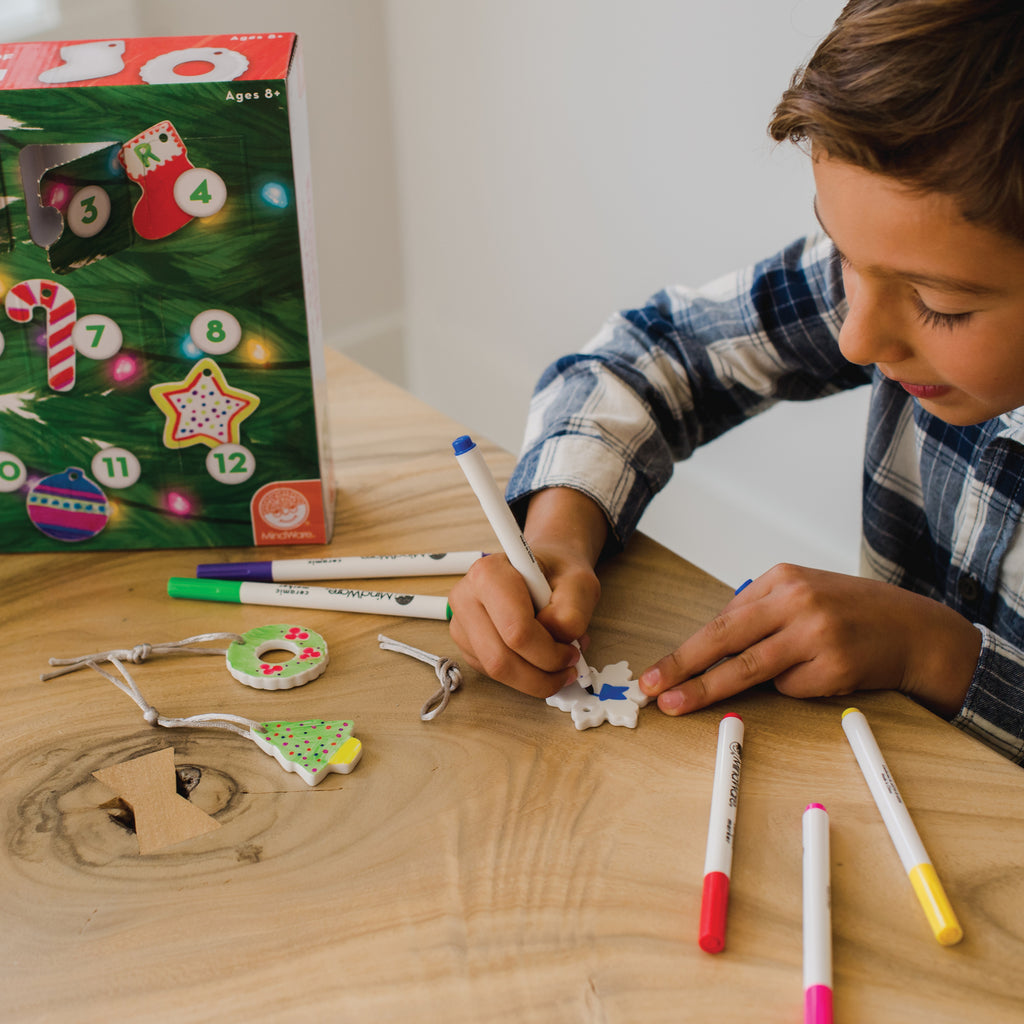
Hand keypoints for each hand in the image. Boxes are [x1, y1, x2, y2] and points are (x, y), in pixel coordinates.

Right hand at [447, 487, 606, 697]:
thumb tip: (559, 643)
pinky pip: (493, 674)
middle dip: (541, 674)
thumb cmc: (556, 572)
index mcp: (488, 574)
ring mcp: (462, 624)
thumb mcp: (580, 582)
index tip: (573, 652)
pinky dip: (522, 675)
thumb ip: (573, 612)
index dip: (549, 653)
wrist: (539, 570)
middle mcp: (466, 598)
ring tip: (559, 663)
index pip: (516, 630)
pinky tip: (539, 657)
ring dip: (534, 678)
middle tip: (568, 668)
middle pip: (500, 659)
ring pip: (496, 671)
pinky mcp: (466, 645)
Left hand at [638, 563, 981, 717]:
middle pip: (723, 638)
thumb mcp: (803, 595)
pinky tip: (815, 676)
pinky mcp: (834, 665)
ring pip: (747, 668)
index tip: (657, 669)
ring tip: (676, 704)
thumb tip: (709, 648)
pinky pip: (791, 688)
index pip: (720, 619)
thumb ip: (760, 614)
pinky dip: (791, 689)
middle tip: (651, 686)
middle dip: (681, 665)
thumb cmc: (852, 613)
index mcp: (782, 578)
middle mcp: (796, 600)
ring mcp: (815, 633)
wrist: (915, 629)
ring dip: (707, 689)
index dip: (685, 648)